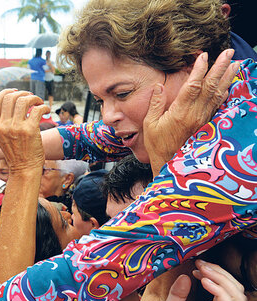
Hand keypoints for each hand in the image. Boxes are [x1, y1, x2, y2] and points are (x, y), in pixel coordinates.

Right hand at [0, 89, 49, 172]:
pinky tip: (46, 110)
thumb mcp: (2, 137)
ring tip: (39, 103)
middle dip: (23, 93)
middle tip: (31, 98)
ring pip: (24, 100)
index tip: (16, 92)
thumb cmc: (16, 153)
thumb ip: (3, 121)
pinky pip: (37, 109)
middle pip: (10, 97)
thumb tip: (9, 101)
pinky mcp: (30, 130)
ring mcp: (16, 127)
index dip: (7, 92)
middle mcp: (3, 126)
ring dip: (34, 98)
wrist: (24, 169)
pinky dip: (44, 106)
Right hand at [144, 49, 239, 175]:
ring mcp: (202, 119)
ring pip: (217, 95)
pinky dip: (223, 94)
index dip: (199, 70)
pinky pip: (216, 106)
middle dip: (220, 68)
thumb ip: (156, 104)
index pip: (193, 86)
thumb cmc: (158, 145)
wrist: (169, 164)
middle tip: (228, 53)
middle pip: (210, 87)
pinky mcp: (205, 124)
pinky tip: (228, 86)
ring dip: (227, 78)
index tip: (203, 56)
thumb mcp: (150, 124)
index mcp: (180, 112)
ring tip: (235, 64)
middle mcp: (195, 114)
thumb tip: (159, 86)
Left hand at [160, 260, 246, 300]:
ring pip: (239, 295)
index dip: (216, 273)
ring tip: (203, 269)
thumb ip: (177, 294)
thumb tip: (184, 276)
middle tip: (202, 263)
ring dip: (222, 278)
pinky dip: (220, 290)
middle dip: (221, 272)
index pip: (226, 289)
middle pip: (236, 290)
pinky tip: (205, 281)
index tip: (198, 265)